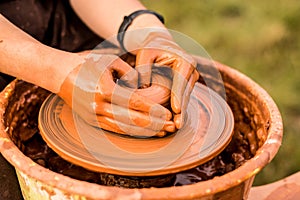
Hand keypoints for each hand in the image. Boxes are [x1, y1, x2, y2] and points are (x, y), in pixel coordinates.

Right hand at [58, 53, 174, 136]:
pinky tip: (143, 133)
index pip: (135, 103)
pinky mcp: (91, 121)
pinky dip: (130, 132)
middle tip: (171, 128)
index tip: (168, 115)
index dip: (153, 110)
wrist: (58, 74)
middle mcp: (99, 105)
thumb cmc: (85, 63)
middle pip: (132, 119)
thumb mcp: (109, 61)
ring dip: (144, 132)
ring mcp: (94, 115)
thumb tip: (143, 86)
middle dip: (154, 125)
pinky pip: (114, 129)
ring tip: (161, 133)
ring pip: (124, 128)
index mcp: (105, 89)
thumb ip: (129, 73)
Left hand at [135, 34, 198, 128]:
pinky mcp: (185, 86)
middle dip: (181, 110)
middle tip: (177, 124)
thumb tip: (142, 90)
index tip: (176, 109)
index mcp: (184, 61)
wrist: (158, 46)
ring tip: (175, 127)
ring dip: (180, 113)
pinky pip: (181, 100)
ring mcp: (190, 79)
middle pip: (185, 93)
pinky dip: (177, 111)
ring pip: (185, 99)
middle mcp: (191, 71)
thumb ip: (144, 70)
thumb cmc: (150, 50)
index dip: (178, 96)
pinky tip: (173, 122)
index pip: (181, 81)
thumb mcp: (144, 55)